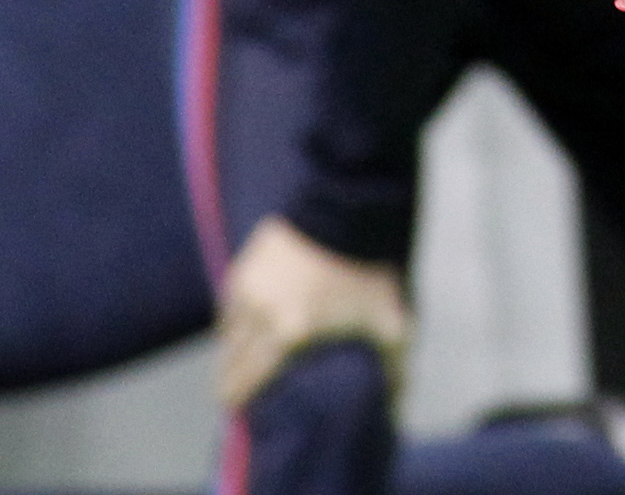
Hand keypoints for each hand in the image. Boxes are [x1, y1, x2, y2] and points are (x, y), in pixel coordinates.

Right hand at [216, 215, 409, 409]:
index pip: (249, 381)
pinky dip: (233, 320)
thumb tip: (398, 397)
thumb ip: (394, 365)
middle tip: (229, 395)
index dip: (238, 399)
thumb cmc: (370, 272)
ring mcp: (246, 292)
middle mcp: (259, 318)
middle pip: (231, 362)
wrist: (346, 215)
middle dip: (229, 381)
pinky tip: (239, 327)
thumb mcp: (390, 322)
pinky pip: (229, 306)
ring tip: (235, 364)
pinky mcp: (243, 269)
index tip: (234, 410)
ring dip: (230, 350)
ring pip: (227, 333)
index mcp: (289, 336)